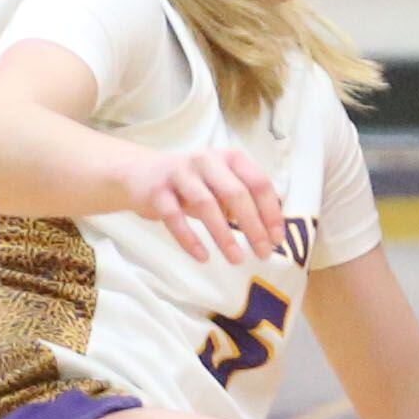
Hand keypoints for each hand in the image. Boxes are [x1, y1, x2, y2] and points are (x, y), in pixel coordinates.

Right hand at [121, 148, 283, 263]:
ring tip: (237, 260)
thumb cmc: (193, 184)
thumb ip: (245, 200)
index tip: (278, 240)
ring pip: (206, 205)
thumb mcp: (222, 184)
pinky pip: (175, 217)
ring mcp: (180, 173)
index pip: (258, 183)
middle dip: (253, 227)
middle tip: (263, 254)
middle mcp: (206, 160)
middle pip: (236, 193)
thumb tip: (272, 232)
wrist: (140, 173)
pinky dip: (190, 239)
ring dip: (225, 236)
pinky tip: (203, 257)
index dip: (271, 212)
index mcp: (230, 158)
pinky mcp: (157, 191)